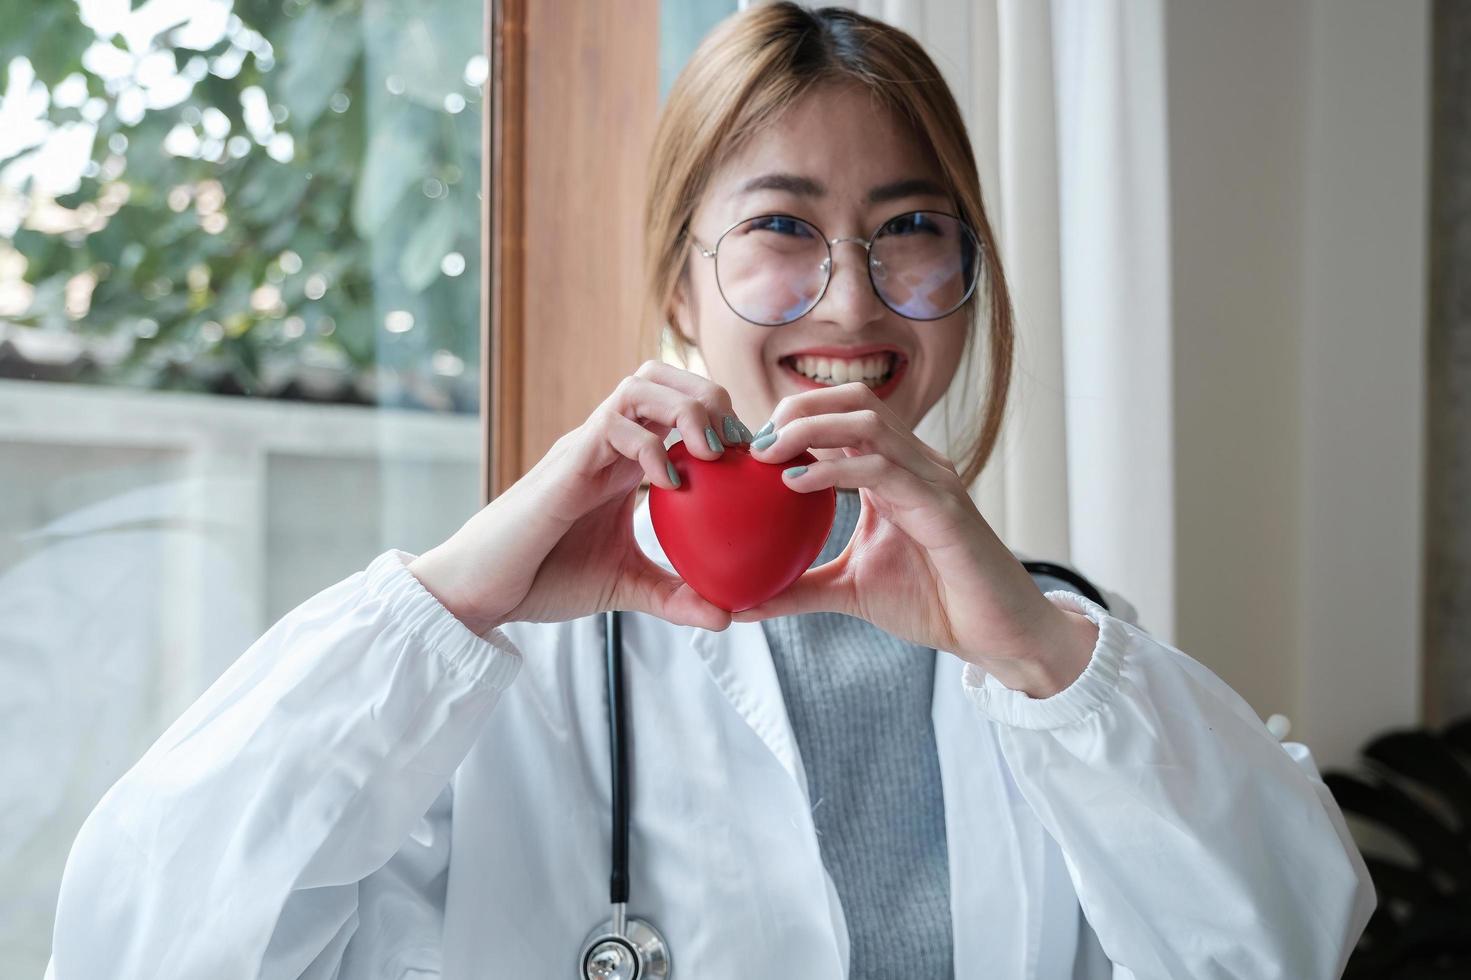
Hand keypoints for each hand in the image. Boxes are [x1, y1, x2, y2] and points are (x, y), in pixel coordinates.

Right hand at [409, 361, 753, 634]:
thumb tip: (728, 617)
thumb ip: (675, 596)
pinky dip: (652, 445)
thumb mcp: (625, 588)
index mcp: (626, 462)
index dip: (721, 420)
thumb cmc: (545, 580)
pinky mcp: (567, 461)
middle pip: (664, 377)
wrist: (485, 590)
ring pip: (642, 384)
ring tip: (710, 454)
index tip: (750, 461)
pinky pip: (614, 425)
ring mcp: (587, 446)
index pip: (678, 409)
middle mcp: (609, 443)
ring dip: (687, 409)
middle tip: (734, 449)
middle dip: (710, 398)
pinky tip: (671, 485)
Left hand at [735, 382, 1098, 696]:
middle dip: (797, 409)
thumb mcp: (849, 591)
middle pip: (852, 400)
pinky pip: (884, 469)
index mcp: (892, 471)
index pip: (841, 416)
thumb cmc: (931, 603)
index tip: (750, 446)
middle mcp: (913, 463)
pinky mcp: (942, 505)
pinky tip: (796, 483)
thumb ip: (799, 588)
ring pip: (868, 422)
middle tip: (755, 442)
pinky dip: (835, 468)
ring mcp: (931, 478)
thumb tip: (740, 605)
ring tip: (768, 453)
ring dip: (810, 428)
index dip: (793, 417)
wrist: (993, 632)